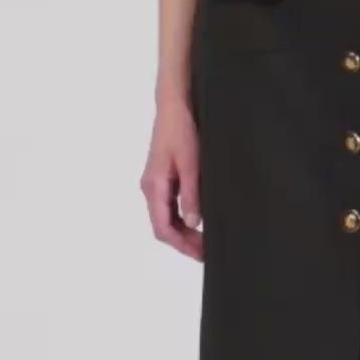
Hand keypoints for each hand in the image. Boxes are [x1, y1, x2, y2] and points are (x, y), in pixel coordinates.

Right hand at [142, 96, 203, 259]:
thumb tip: (193, 223)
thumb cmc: (181, 129)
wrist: (174, 105)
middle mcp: (151, 188)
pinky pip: (169, 206)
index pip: (163, 228)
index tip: (201, 254)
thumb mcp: (191, 163)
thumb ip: (191, 195)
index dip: (181, 245)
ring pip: (167, 218)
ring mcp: (156, 184)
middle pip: (164, 226)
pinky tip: (199, 221)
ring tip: (206, 240)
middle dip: (184, 242)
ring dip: (184, 231)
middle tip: (208, 251)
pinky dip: (182, 218)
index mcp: (154, 187)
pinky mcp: (163, 178)